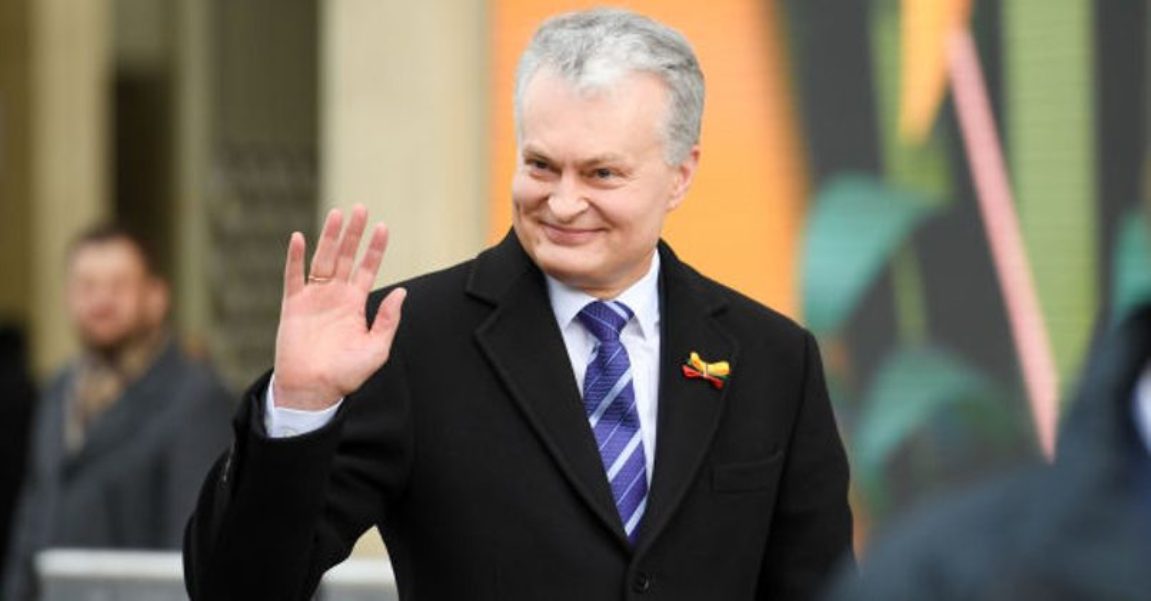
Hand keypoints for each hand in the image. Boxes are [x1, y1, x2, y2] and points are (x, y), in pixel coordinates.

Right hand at [272, 205, 405, 409]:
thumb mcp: (377, 348)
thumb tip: (401, 292)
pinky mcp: (293, 305)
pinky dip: (296, 257)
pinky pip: (293, 276)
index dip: (375, 248)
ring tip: (337, 214)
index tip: (384, 227)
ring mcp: (314, 298)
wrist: (313, 389)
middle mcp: (335, 296)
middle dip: (353, 233)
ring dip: (329, 236)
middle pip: (345, 256)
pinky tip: (300, 238)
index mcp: (355, 304)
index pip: (367, 268)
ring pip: (322, 259)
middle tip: (361, 208)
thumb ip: (388, 320)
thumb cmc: (346, 374)